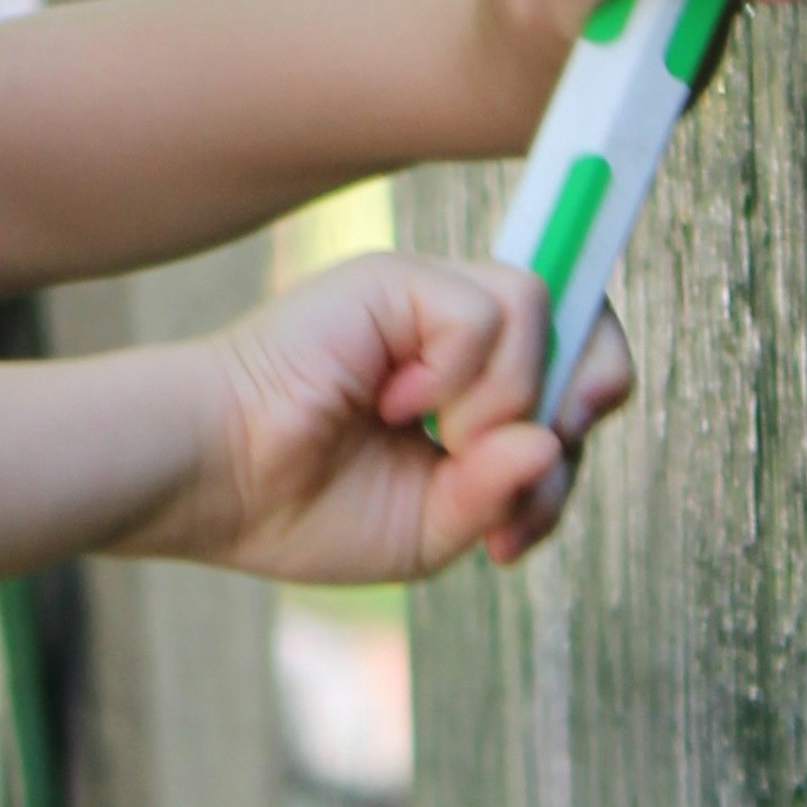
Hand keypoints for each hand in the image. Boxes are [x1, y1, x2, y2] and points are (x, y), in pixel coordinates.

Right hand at [142, 252, 630, 585]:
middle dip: (582, 396)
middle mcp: (453, 329)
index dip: (591, 404)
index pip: (576, 359)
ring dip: (510, 398)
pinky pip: (486, 310)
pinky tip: (399, 405)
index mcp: (468, 382)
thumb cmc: (300, 507)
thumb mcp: (432, 526)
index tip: (547, 474)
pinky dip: (460, 375)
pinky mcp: (393, 280)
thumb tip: (550, 440)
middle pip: (582, 314)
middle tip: (532, 456)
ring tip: (443, 441)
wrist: (216, 485)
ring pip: (539, 308)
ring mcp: (424, 298)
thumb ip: (503, 492)